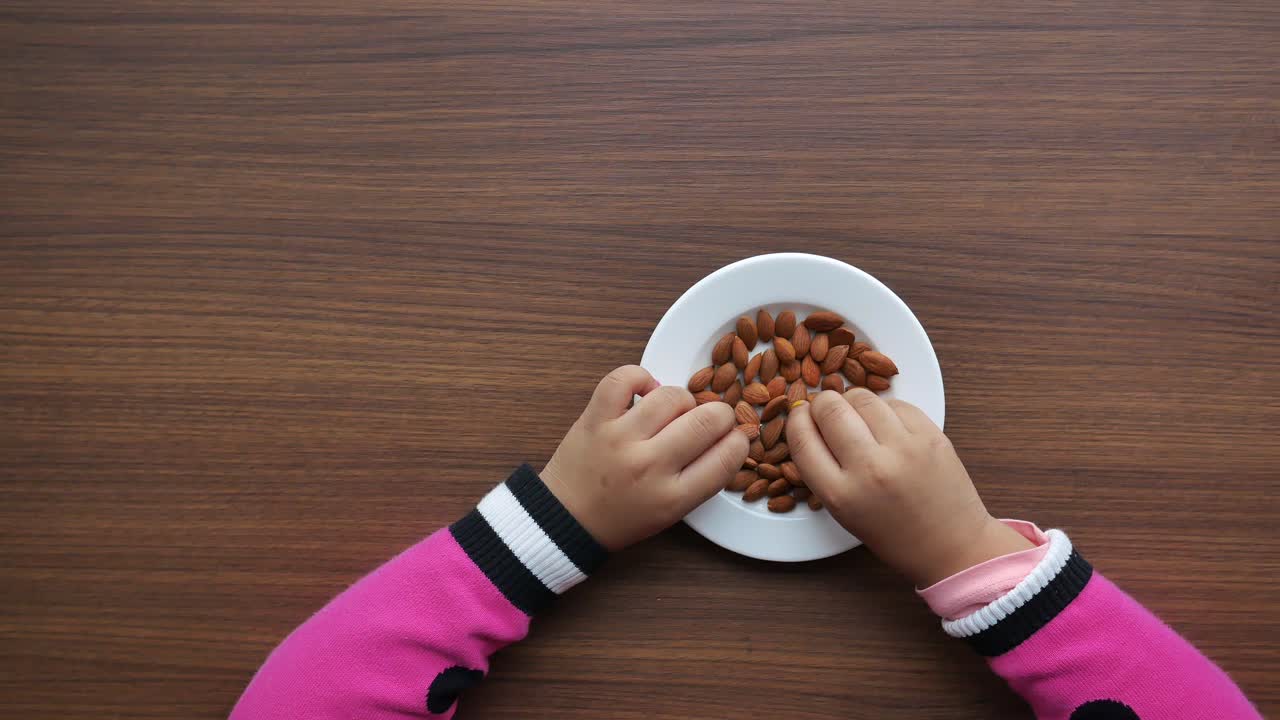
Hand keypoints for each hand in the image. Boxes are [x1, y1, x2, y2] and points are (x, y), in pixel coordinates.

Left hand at [540, 365, 749, 550]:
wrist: (565, 521)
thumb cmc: (621, 517)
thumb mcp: (671, 512)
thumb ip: (700, 477)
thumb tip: (728, 436)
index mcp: (673, 497)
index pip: (727, 457)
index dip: (740, 440)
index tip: (735, 436)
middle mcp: (650, 466)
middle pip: (708, 420)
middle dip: (720, 414)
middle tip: (710, 419)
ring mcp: (620, 439)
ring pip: (672, 396)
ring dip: (682, 399)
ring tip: (673, 411)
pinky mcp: (595, 419)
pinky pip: (624, 378)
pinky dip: (641, 377)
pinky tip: (645, 391)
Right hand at [786, 389, 1031, 586]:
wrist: (952, 545)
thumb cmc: (894, 535)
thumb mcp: (844, 512)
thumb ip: (823, 471)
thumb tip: (808, 421)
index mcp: (841, 495)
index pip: (802, 439)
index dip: (796, 420)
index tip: (800, 415)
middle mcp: (870, 468)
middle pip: (830, 409)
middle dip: (822, 403)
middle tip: (827, 410)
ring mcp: (903, 448)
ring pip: (862, 397)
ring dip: (852, 401)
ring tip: (857, 414)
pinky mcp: (930, 435)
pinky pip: (895, 403)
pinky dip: (884, 408)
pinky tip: (886, 423)